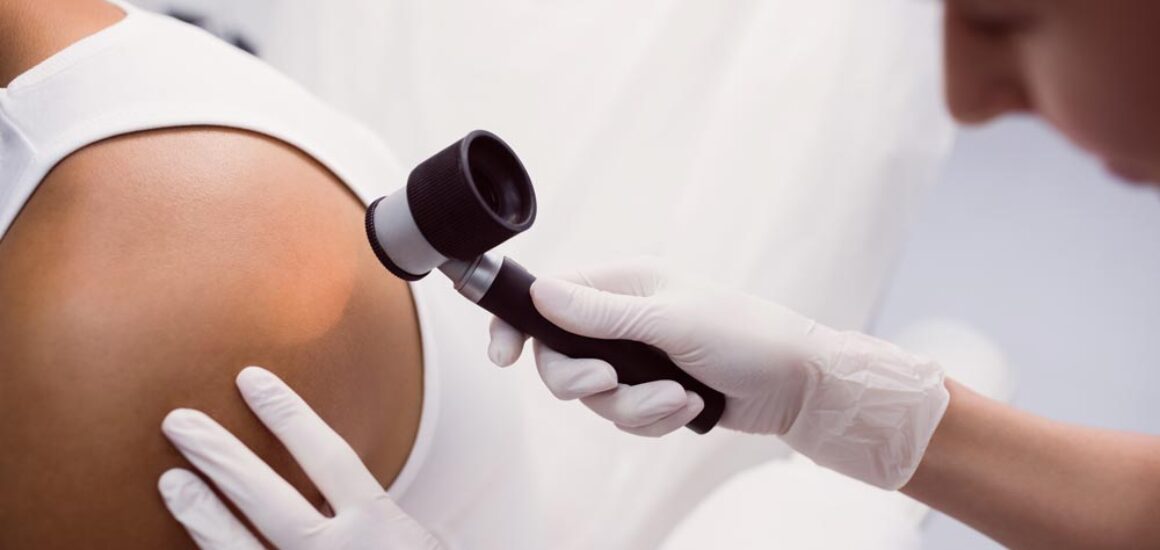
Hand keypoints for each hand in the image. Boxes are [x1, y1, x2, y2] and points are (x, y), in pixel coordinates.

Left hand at [158, 366, 440, 549]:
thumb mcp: (415, 542)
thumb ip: (376, 519)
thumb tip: (333, 492)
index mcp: (378, 527)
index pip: (326, 456)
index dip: (287, 415)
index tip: (251, 380)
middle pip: (267, 497)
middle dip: (220, 455)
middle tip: (179, 422)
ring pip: (238, 549)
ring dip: (201, 514)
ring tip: (170, 480)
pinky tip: (189, 546)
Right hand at [488, 257, 948, 488]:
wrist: (800, 386)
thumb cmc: (747, 337)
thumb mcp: (672, 322)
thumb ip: (602, 313)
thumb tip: (540, 292)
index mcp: (626, 284)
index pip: (549, 296)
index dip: (518, 323)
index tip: (503, 356)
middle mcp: (624, 319)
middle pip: (561, 357)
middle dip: (587, 381)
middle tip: (612, 383)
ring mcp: (638, 357)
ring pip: (595, 397)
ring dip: (636, 407)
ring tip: (680, 399)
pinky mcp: (653, 392)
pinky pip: (625, 417)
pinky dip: (655, 419)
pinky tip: (691, 407)